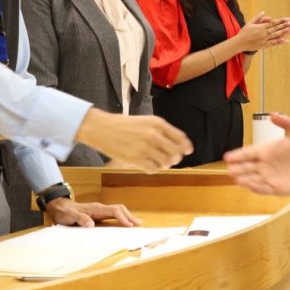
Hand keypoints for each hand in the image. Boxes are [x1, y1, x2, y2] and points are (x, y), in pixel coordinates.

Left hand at [45, 198, 142, 226]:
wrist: (59, 206)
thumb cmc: (65, 212)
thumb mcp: (70, 216)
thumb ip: (81, 219)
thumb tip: (91, 225)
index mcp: (96, 208)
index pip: (114, 211)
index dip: (123, 218)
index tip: (130, 225)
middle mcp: (100, 208)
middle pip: (119, 209)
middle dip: (130, 216)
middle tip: (139, 224)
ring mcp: (100, 210)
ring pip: (118, 211)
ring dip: (127, 216)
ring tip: (136, 224)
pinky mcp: (98, 214)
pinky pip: (113, 215)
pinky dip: (121, 218)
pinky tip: (124, 223)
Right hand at [76, 110, 191, 172]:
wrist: (101, 128)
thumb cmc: (122, 124)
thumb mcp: (145, 121)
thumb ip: (160, 131)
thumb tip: (176, 144)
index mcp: (157, 123)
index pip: (180, 137)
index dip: (186, 146)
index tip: (188, 151)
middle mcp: (154, 134)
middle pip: (175, 152)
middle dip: (175, 158)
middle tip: (170, 159)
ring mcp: (145, 147)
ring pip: (166, 162)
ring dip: (164, 164)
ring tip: (158, 162)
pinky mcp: (136, 159)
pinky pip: (153, 169)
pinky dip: (153, 169)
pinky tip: (148, 165)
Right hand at [223, 113, 289, 202]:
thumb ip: (286, 123)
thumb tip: (273, 114)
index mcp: (268, 150)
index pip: (249, 152)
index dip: (238, 154)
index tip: (227, 156)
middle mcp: (266, 164)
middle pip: (247, 166)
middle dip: (238, 167)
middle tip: (229, 168)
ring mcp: (271, 176)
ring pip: (253, 178)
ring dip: (244, 179)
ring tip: (235, 178)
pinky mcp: (277, 188)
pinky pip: (264, 189)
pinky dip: (256, 188)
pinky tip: (249, 186)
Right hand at [241, 13, 289, 50]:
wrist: (239, 43)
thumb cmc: (243, 32)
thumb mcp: (250, 23)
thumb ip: (258, 18)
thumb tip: (264, 12)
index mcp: (261, 27)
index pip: (273, 23)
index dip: (281, 21)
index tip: (288, 19)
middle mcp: (264, 33)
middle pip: (277, 28)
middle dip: (286, 25)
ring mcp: (264, 39)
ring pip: (276, 35)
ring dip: (285, 32)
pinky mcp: (264, 45)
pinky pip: (273, 43)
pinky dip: (280, 42)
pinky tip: (286, 40)